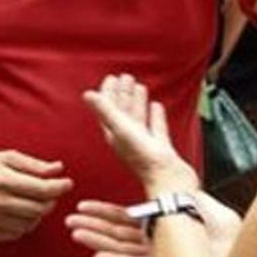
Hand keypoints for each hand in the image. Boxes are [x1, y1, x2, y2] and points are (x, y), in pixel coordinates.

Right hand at [0, 150, 72, 241]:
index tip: (68, 183)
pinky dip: (24, 225)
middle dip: (51, 201)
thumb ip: (35, 165)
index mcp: (2, 181)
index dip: (60, 187)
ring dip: (38, 215)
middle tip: (50, 193)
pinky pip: (15, 234)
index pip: (41, 190)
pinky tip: (21, 213)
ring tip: (34, 202)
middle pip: (38, 209)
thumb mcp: (8, 158)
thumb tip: (59, 169)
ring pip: (29, 224)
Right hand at [66, 192, 242, 256]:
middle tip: (71, 220)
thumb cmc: (231, 238)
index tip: (86, 207)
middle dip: (95, 227)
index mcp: (168, 229)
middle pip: (121, 234)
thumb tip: (183, 179)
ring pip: (124, 248)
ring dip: (98, 240)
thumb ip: (195, 200)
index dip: (108, 214)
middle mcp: (161, 245)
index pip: (131, 220)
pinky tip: (99, 256)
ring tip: (76, 233)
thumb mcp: (213, 211)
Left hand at [82, 74, 197, 192]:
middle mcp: (127, 139)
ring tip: (139, 87)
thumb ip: (106, 111)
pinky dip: (155, 115)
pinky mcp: (160, 147)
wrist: (169, 180)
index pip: (108, 109)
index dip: (109, 93)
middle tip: (125, 77)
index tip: (111, 78)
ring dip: (138, 102)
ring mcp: (144, 143)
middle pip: (123, 111)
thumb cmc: (144, 159)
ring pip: (139, 117)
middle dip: (123, 94)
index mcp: (115, 135)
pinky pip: (156, 127)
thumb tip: (87, 94)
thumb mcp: (122, 130)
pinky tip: (157, 106)